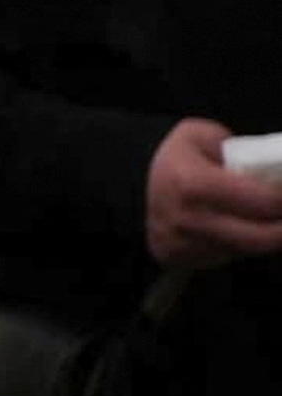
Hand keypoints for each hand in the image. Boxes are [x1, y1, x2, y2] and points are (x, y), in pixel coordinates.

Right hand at [141, 118, 281, 270]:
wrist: (128, 187)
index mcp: (195, 184)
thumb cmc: (174, 159)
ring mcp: (186, 245)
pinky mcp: (184, 260)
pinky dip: (244, 243)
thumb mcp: (199, 134)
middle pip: (265, 238)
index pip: (265, 202)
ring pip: (250, 249)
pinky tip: (241, 226)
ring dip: (268, 235)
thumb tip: (274, 167)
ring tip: (269, 215)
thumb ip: (239, 148)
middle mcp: (190, 220)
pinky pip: (230, 256)